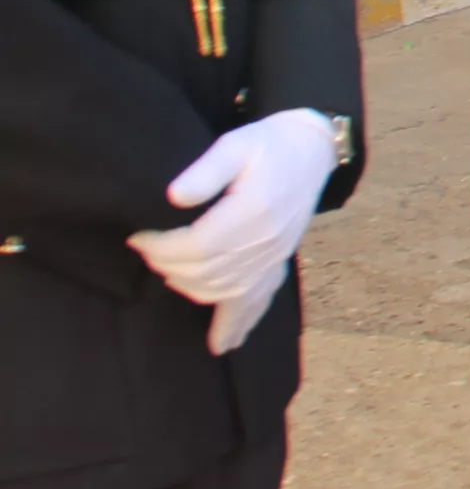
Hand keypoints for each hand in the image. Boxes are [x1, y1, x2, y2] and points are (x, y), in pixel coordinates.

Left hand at [128, 109, 339, 352]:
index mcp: (254, 211)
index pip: (198, 246)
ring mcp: (274, 257)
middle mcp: (266, 241)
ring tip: (168, 270)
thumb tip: (174, 197)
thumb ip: (206, 170)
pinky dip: (238, 325)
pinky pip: (258, 304)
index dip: (162, 247)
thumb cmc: (269, 144)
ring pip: (224, 292)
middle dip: (167, 266)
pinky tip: (222, 344)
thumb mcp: (237, 144)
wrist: (312, 151)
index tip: (139, 237)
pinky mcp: (278, 264)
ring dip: (189, 287)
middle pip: (206, 272)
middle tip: (146, 250)